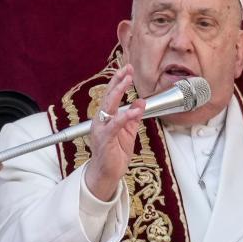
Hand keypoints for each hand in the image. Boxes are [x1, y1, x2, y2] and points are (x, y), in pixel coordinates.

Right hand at [83, 64, 145, 200]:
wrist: (108, 173)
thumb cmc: (115, 153)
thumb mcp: (129, 132)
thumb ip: (134, 116)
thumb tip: (141, 101)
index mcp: (106, 117)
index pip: (111, 94)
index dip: (119, 81)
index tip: (128, 68)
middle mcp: (101, 120)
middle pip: (108, 96)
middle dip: (118, 81)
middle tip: (127, 69)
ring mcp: (101, 128)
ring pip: (109, 106)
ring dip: (118, 92)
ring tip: (128, 81)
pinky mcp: (105, 139)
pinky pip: (115, 124)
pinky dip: (125, 116)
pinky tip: (135, 110)